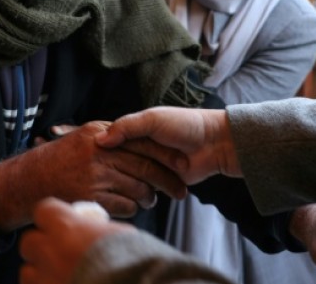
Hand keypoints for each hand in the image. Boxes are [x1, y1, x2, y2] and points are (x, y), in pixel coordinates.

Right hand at [0, 121, 185, 231]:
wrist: (27, 181)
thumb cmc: (58, 161)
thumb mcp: (84, 137)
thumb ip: (110, 133)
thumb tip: (138, 137)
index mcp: (100, 132)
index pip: (142, 141)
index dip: (164, 153)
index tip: (183, 162)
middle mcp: (99, 150)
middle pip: (144, 165)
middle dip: (166, 179)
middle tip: (180, 189)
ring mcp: (94, 173)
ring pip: (137, 187)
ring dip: (149, 196)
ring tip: (152, 199)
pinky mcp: (91, 195)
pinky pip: (123, 205)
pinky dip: (132, 208)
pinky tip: (133, 207)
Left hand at [19, 198, 135, 283]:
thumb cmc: (133, 260)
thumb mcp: (120, 235)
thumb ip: (98, 229)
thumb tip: (94, 229)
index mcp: (67, 227)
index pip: (43, 210)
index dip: (52, 218)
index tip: (61, 224)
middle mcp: (50, 251)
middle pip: (29, 242)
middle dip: (41, 247)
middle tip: (58, 253)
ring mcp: (45, 278)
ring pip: (28, 272)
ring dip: (40, 273)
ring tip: (59, 276)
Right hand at [95, 107, 239, 183]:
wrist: (216, 143)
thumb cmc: (184, 125)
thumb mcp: (152, 119)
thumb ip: (126, 127)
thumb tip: (99, 141)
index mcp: (135, 132)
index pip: (112, 146)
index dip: (108, 152)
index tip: (100, 159)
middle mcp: (139, 151)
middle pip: (122, 167)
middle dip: (128, 169)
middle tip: (131, 171)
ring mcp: (150, 168)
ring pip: (132, 182)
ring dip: (139, 185)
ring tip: (145, 184)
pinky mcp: (160, 184)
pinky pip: (144, 194)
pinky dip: (145, 196)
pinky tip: (146, 196)